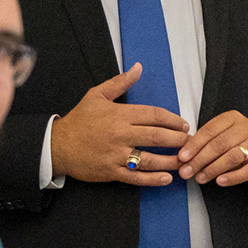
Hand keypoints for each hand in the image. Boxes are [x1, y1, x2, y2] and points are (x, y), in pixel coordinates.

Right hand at [51, 64, 190, 185]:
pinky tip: (167, 178)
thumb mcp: (97, 95)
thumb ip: (120, 82)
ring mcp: (116, 155)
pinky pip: (136, 178)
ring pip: (149, 159)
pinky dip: (153, 179)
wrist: (58, 146)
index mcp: (119, 115)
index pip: (153, 115)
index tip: (183, 124)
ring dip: (170, 161)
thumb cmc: (80, 120)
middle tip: (189, 141)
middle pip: (156, 136)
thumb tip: (138, 68)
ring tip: (184, 160)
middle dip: (177, 139)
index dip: (172, 120)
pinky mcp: (112, 172)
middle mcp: (120, 135)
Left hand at [177, 111, 247, 186]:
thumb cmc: (243, 145)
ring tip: (201, 178)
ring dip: (213, 168)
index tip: (182, 157)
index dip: (194, 144)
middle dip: (200, 159)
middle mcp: (245, 127)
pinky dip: (232, 177)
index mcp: (232, 119)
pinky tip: (220, 182)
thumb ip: (206, 145)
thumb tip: (183, 159)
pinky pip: (246, 170)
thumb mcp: (225, 138)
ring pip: (232, 156)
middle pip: (219, 144)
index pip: (209, 130)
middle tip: (187, 171)